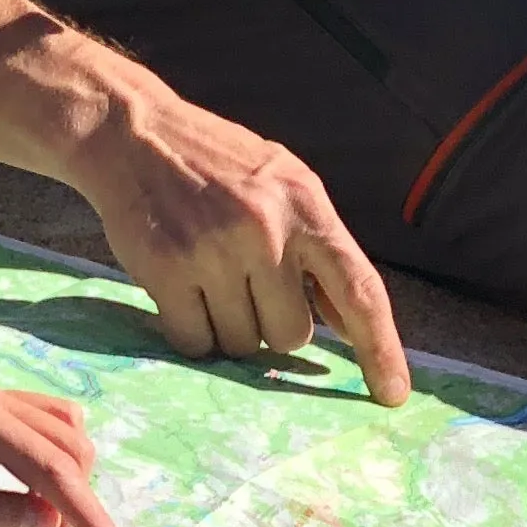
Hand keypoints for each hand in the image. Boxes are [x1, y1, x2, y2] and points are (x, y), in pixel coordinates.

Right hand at [66, 80, 412, 405]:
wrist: (133, 132)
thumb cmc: (217, 162)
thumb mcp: (283, 184)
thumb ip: (318, 249)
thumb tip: (353, 328)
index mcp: (305, 203)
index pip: (359, 288)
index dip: (381, 349)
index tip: (393, 395)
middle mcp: (265, 228)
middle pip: (292, 336)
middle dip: (272, 326)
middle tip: (247, 287)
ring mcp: (214, 249)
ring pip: (242, 345)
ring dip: (229, 328)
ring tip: (210, 278)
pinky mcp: (167, 270)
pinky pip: (195, 342)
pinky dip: (191, 331)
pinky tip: (182, 290)